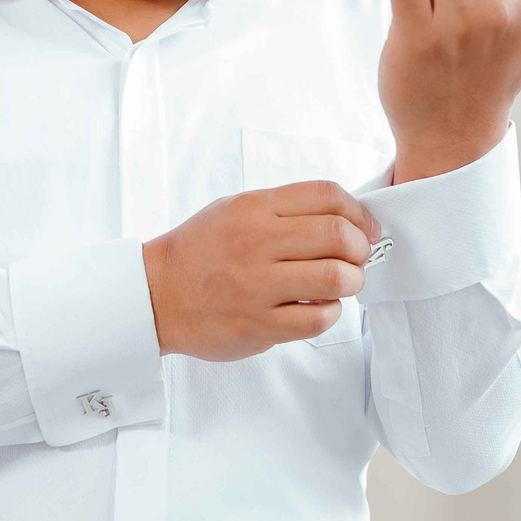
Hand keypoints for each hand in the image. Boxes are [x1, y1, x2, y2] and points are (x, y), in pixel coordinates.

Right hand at [142, 182, 382, 360]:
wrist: (155, 294)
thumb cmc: (200, 251)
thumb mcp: (235, 210)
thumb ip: (284, 210)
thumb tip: (343, 218)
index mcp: (254, 208)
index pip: (327, 196)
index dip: (359, 212)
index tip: (365, 228)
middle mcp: (256, 242)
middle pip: (338, 235)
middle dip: (360, 249)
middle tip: (356, 259)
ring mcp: (257, 286)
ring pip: (336, 278)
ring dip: (352, 282)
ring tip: (343, 285)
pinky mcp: (258, 325)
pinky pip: (317, 318)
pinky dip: (330, 313)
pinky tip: (319, 308)